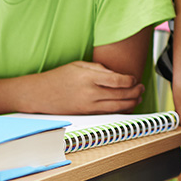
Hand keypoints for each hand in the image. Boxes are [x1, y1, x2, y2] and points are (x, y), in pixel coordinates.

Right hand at [22, 61, 143, 113]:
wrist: (39, 94)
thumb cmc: (59, 77)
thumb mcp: (79, 65)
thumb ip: (100, 68)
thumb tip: (118, 74)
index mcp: (89, 78)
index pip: (118, 81)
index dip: (131, 80)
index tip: (135, 79)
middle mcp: (90, 93)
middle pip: (120, 95)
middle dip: (135, 92)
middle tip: (142, 88)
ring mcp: (87, 106)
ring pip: (116, 107)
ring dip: (131, 103)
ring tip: (139, 97)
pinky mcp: (86, 114)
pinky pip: (107, 113)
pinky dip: (120, 110)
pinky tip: (127, 106)